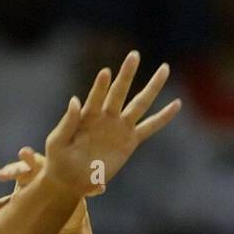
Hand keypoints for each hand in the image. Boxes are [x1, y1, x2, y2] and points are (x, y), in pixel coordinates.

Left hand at [0, 147, 89, 233]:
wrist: (56, 208)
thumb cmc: (33, 202)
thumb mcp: (16, 207)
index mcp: (29, 172)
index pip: (18, 169)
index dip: (10, 171)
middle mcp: (46, 169)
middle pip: (38, 163)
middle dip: (33, 159)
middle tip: (23, 154)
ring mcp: (64, 174)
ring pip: (66, 170)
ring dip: (70, 168)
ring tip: (64, 168)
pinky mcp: (80, 183)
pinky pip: (88, 184)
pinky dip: (95, 187)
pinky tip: (100, 188)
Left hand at [39, 53, 179, 198]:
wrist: (70, 179)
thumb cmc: (59, 158)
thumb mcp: (57, 142)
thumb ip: (67, 122)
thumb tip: (74, 100)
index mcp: (87, 115)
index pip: (96, 96)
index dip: (101, 86)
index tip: (106, 72)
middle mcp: (106, 117)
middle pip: (119, 91)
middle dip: (127, 74)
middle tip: (134, 55)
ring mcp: (120, 127)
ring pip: (139, 104)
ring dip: (152, 87)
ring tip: (165, 68)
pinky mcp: (130, 141)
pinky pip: (150, 127)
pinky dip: (163, 117)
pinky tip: (176, 105)